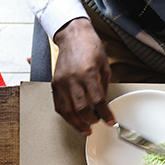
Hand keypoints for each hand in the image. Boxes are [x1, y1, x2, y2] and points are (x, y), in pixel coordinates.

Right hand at [51, 18, 113, 134]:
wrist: (72, 36)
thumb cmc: (89, 47)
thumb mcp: (103, 66)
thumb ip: (103, 87)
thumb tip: (103, 104)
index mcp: (87, 73)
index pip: (98, 101)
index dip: (105, 114)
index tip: (110, 121)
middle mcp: (72, 79)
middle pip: (81, 109)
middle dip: (91, 120)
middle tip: (97, 123)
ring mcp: (61, 82)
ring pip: (67, 111)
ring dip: (77, 123)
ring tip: (85, 128)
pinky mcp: (55, 84)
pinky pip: (59, 106)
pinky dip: (66, 116)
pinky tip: (73, 119)